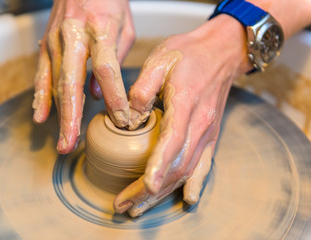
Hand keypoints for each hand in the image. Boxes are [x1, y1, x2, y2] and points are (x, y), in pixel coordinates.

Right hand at [32, 0, 134, 153]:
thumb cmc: (109, 2)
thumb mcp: (124, 27)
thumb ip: (115, 61)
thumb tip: (99, 95)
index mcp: (99, 29)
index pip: (106, 69)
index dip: (114, 96)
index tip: (123, 119)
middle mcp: (72, 36)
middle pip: (71, 82)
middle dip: (72, 117)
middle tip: (72, 143)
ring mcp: (54, 41)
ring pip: (55, 84)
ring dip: (58, 115)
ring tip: (62, 140)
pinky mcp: (45, 45)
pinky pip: (41, 75)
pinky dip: (41, 98)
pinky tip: (41, 117)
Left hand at [114, 15, 252, 216]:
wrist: (221, 52)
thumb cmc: (189, 54)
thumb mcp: (160, 60)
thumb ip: (142, 89)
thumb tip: (129, 118)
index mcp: (186, 102)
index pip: (173, 141)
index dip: (158, 165)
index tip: (145, 186)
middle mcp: (201, 123)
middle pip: (178, 165)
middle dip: (151, 190)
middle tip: (126, 205)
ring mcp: (208, 132)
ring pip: (188, 170)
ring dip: (165, 193)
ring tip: (141, 207)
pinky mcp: (210, 135)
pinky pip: (203, 165)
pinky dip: (194, 184)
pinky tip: (187, 199)